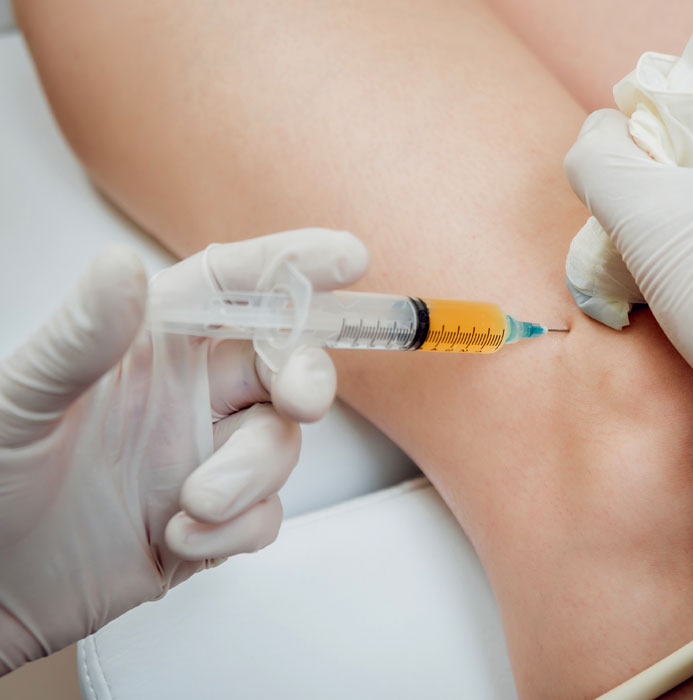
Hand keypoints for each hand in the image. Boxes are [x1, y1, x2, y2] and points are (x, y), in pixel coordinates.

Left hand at [0, 229, 367, 672]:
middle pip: (283, 363)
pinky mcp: (212, 519)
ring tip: (193, 503)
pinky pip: (264, 514)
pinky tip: (180, 538)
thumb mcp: (22, 401)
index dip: (292, 266)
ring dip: (251, 475)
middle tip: (301, 400)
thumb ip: (81, 337)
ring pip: (280, 443)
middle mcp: (186, 393)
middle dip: (306, 378)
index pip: (233, 287)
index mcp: (147, 344)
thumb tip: (124, 266)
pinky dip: (238, 528)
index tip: (347, 259)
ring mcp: (202, 456)